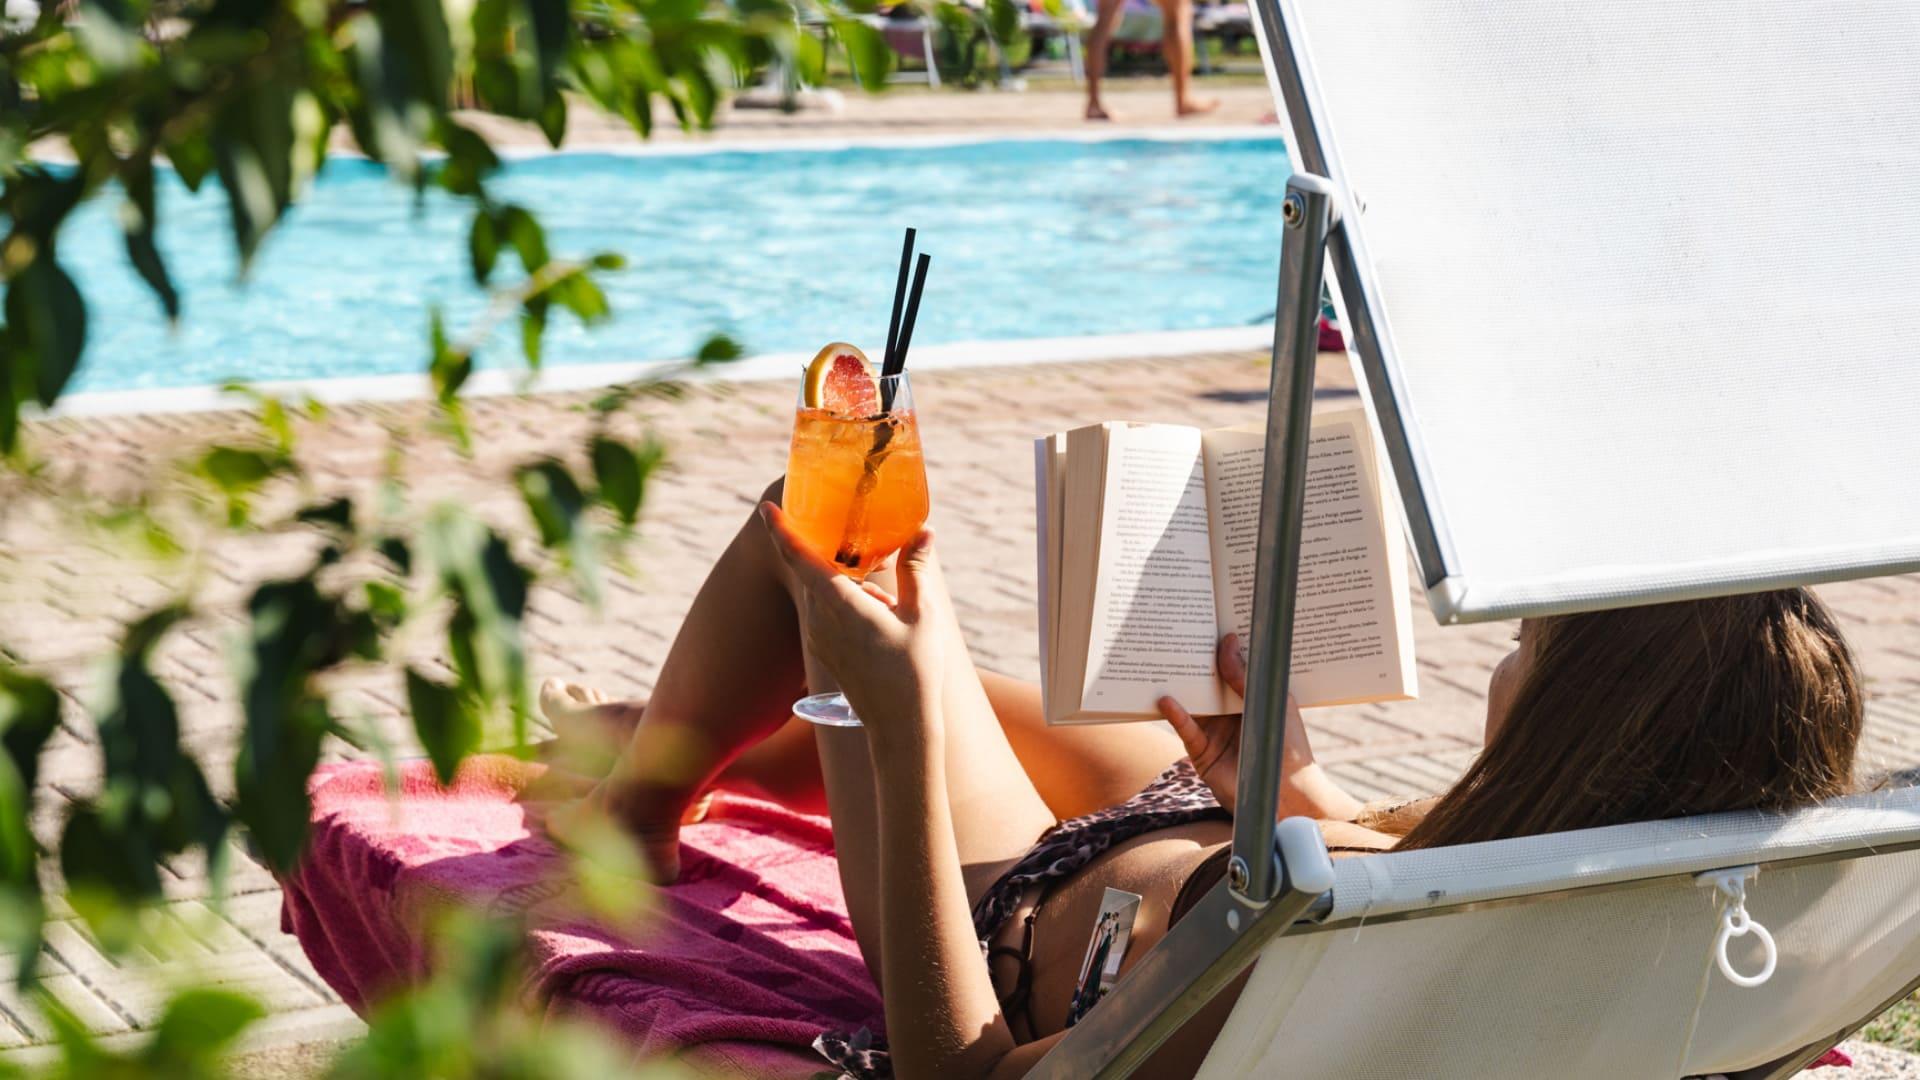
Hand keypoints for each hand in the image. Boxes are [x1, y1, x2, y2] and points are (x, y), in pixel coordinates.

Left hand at [759, 502, 945, 753]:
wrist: (900, 726)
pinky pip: (829, 615)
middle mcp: (821, 619)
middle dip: (844, 563)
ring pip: (828, 594)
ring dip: (853, 590)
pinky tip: (882, 627)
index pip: (801, 557)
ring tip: (891, 614)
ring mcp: (818, 637)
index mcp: (840, 603)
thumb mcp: (922, 614)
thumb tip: (924, 531)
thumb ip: (915, 569)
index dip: (781, 530)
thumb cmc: (914, 670)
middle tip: (871, 566)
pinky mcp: (823, 652)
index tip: (765, 508)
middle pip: (820, 573)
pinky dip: (849, 608)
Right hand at [1158, 633, 1337, 818]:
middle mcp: (1230, 711)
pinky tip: (1166, 700)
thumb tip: (1227, 642)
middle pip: (1207, 683)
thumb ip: (1243, 676)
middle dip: (1193, 663)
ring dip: (1179, 686)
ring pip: (1193, 703)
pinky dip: (1175, 714)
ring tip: (1162, 663)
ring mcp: (1215, 730)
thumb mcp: (1267, 701)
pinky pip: (1186, 729)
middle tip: (1174, 638)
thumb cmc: (1286, 744)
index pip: (1231, 667)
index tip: (1204, 623)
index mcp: (1251, 696)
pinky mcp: (1202, 751)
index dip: (1219, 648)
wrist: (1286, 793)